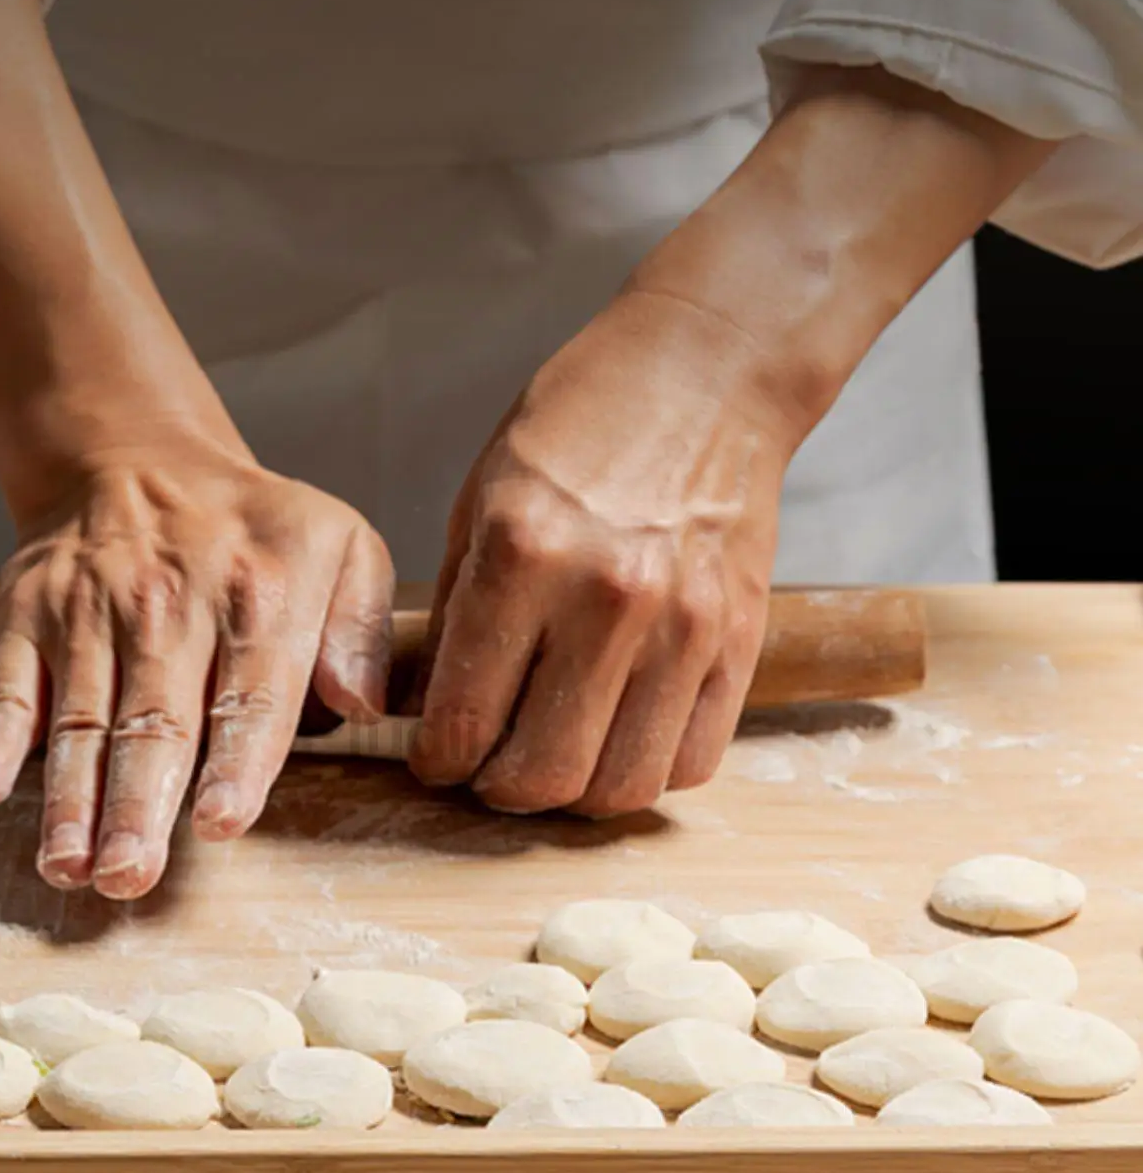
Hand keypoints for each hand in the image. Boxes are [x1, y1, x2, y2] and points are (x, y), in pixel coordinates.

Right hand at [0, 434, 393, 897]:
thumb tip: (360, 703)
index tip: (220, 823)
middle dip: (139, 806)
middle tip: (130, 877)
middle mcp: (170, 604)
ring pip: (83, 720)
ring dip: (72, 800)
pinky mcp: (27, 616)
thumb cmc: (253, 531)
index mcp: (261, 594)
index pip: (250, 692)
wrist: (135, 458)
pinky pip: (9, 685)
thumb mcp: (341, 545)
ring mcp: (91, 611)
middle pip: (155, 720)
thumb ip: (361, 628)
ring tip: (71, 867)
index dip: (236, 762)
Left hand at [411, 286, 791, 816]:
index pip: (466, 719)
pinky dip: (645, 773)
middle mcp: (606, 599)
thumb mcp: (480, 501)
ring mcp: (684, 627)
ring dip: (573, 797)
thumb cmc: (578, 427)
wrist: (705, 374)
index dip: (437, 762)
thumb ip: (456, 615)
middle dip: (498, 792)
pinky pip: (689, 762)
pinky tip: (617, 739)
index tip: (434, 760)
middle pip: (544, 774)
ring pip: (620, 787)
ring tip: (553, 761)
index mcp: (523, 555)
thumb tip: (433, 713)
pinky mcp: (739, 643)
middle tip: (488, 773)